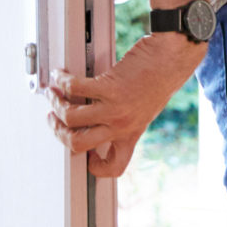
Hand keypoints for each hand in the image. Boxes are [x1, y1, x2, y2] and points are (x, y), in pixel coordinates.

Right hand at [44, 30, 203, 177]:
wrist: (173, 58)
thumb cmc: (161, 78)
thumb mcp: (146, 109)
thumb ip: (127, 120)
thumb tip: (98, 119)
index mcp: (132, 133)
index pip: (115, 167)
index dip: (96, 168)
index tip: (85, 156)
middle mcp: (123, 125)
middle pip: (78, 144)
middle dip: (59, 133)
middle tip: (54, 119)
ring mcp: (116, 108)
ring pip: (71, 117)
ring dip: (56, 104)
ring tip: (53, 94)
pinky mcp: (110, 86)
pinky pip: (75, 88)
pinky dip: (62, 81)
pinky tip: (60, 76)